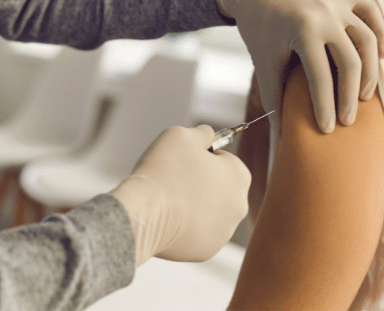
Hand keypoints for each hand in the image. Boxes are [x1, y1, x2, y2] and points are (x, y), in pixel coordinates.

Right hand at [110, 125, 249, 265]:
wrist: (143, 214)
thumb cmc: (163, 171)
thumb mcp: (181, 135)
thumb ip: (201, 132)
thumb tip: (207, 134)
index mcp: (239, 175)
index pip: (225, 161)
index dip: (203, 158)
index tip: (184, 162)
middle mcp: (240, 205)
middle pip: (220, 188)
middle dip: (202, 183)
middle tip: (175, 180)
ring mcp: (225, 231)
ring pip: (210, 212)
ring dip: (195, 205)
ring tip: (170, 200)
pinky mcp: (207, 250)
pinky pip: (198, 233)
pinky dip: (186, 226)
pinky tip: (169, 219)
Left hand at [213, 0, 383, 133]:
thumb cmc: (257, 29)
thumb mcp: (263, 62)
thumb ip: (273, 97)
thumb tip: (282, 133)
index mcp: (303, 30)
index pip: (321, 78)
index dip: (325, 107)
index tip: (327, 129)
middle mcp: (326, 14)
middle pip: (351, 62)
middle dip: (350, 96)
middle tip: (348, 120)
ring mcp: (338, 1)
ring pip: (368, 40)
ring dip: (371, 71)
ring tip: (365, 96)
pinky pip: (372, 14)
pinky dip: (380, 36)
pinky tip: (381, 60)